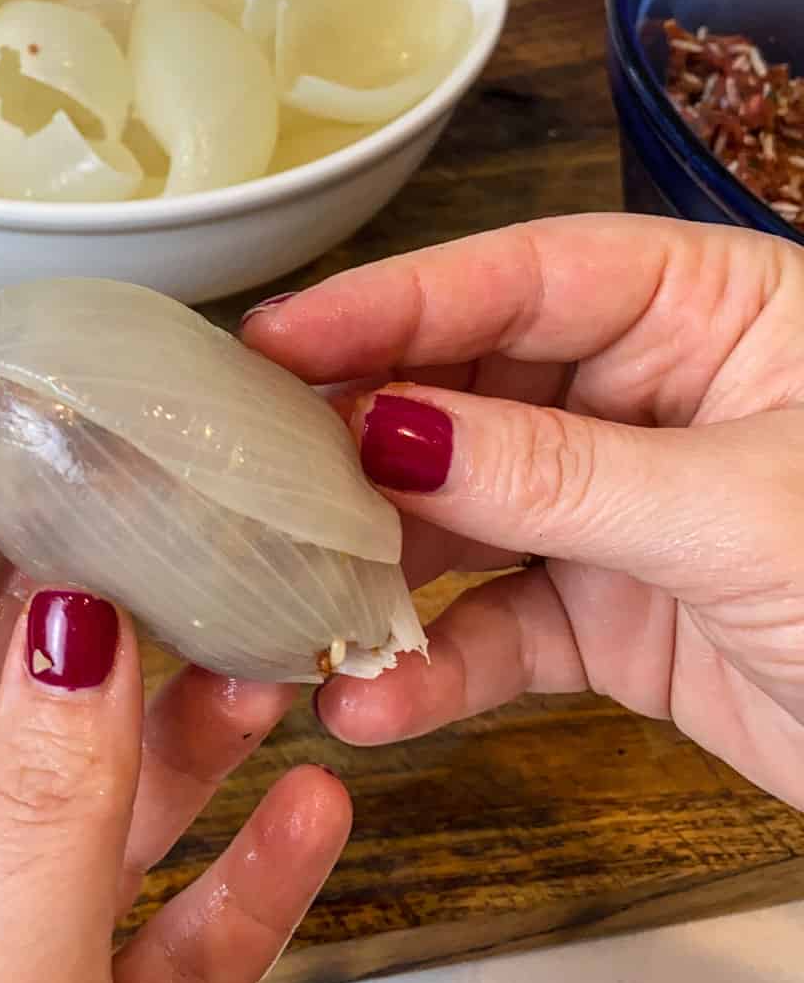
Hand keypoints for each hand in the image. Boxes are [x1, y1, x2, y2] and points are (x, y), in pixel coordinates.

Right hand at [245, 214, 803, 809]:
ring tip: (287, 601)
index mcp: (703, 309)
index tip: (276, 335)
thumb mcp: (734, 509)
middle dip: (361, 439)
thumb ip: (556, 472)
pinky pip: (497, 628)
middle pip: (468, 393)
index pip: (521, 279)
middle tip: (248, 469)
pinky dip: (433, 667)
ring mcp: (617, 509)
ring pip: (465, 517)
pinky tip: (371, 703)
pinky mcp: (607, 617)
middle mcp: (646, 394)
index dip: (392, 303)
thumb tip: (389, 427)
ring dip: (379, 567)